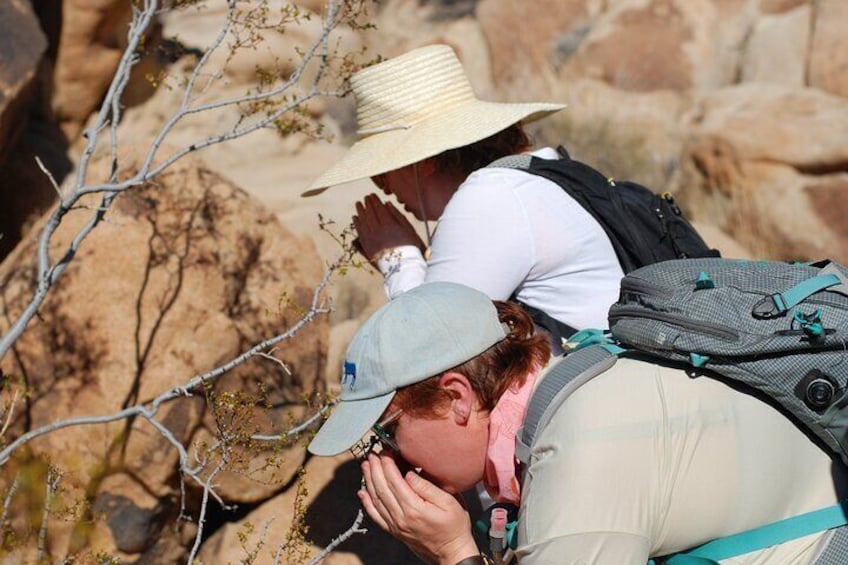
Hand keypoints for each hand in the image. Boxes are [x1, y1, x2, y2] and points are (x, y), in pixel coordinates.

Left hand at [353, 194, 424, 265]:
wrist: (403, 265)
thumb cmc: (409, 246)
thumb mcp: (408, 228)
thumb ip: (397, 215)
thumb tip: (387, 204)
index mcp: (388, 224)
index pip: (378, 208)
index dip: (374, 201)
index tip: (371, 195)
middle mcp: (377, 229)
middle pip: (370, 213)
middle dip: (367, 204)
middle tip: (365, 198)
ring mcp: (371, 238)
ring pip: (363, 221)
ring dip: (360, 211)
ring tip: (358, 205)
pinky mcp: (367, 246)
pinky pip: (359, 232)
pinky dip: (357, 224)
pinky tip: (355, 218)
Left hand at [359, 453, 478, 564]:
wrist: (452, 553)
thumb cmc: (454, 527)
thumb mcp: (449, 502)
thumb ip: (427, 487)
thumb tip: (409, 474)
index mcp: (414, 508)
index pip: (395, 481)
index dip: (387, 465)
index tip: (385, 452)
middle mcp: (401, 518)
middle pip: (382, 489)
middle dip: (376, 469)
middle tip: (373, 454)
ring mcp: (396, 526)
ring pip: (376, 500)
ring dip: (369, 481)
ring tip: (366, 466)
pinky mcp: (395, 531)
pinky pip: (376, 516)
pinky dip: (367, 503)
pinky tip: (363, 493)